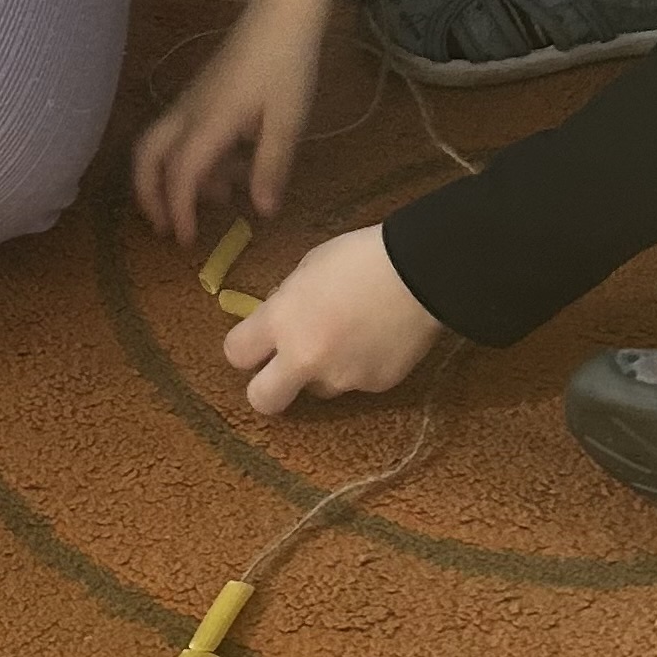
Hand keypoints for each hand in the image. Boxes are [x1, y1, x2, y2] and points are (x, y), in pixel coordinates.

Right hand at [134, 0, 338, 247]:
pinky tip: (226, 172)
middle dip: (148, 196)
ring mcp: (191, 102)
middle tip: (166, 228)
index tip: (186, 241)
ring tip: (209, 204)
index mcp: (208, 123)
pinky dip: (190, 160)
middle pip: (146, 157)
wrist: (281, 14)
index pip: (179, 175)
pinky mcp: (200, 95)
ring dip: (171, 179)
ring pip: (159, 145)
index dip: (178, 211)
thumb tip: (262, 211)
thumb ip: (272, 166)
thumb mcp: (288, 121)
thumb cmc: (287, 65)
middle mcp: (188, 113)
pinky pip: (180, 134)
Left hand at [223, 225, 442, 415]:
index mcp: (282, 321)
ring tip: (350, 337)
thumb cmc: (359, 257)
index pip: (236, 354)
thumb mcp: (308, 267)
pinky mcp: (376, 386)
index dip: (244, 348)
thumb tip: (280, 318)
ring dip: (322, 372)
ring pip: (317, 389)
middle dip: (267, 390)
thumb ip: (287, 300)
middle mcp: (305, 359)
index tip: (256, 341)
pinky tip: (379, 338)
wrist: (420, 271)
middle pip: (262, 400)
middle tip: (283, 370)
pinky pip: (357, 383)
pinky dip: (361, 367)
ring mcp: (342, 378)